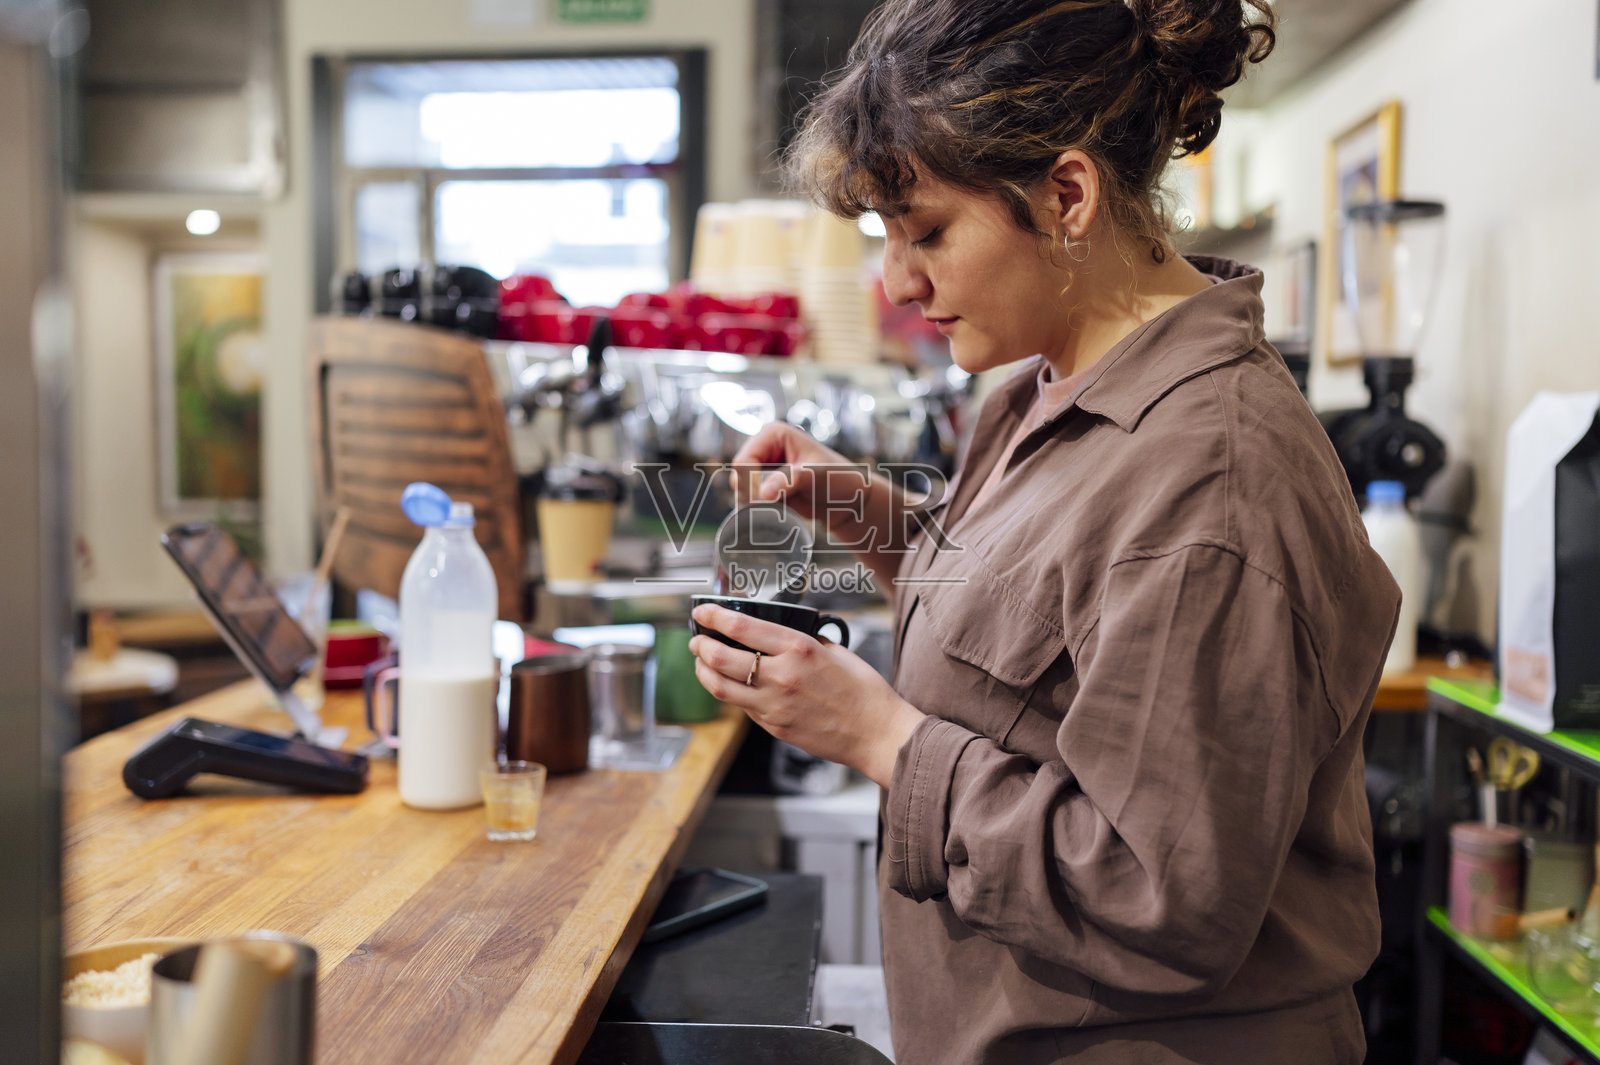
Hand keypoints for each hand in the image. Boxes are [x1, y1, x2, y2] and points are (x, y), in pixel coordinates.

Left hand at [690, 602, 923, 788]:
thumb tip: (774, 635)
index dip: (714, 617)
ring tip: (702, 663)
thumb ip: (801, 641)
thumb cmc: (863, 690)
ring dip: (703, 672)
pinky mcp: (774, 727)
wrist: (876, 733)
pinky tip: (730, 685)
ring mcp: (774, 706)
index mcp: (799, 649)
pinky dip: (729, 692)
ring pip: (720, 687)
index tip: (702, 612)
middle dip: (700, 645)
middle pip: (720, 658)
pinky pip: (742, 707)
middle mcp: (781, 677)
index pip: (742, 628)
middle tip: (696, 639)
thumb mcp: (834, 651)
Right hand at [728, 422, 869, 525]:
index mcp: (773, 434)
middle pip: (739, 475)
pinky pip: (750, 499)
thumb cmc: (838, 479)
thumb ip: (789, 481)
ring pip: (742, 489)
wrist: (849, 500)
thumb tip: (762, 493)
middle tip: (776, 505)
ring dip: (756, 502)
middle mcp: (764, 447)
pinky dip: (760, 507)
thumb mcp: (816, 477)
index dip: (750, 483)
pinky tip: (781, 509)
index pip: (744, 461)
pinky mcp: (765, 484)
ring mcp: (763, 466)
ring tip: (783, 505)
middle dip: (752, 494)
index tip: (766, 501)